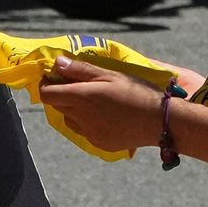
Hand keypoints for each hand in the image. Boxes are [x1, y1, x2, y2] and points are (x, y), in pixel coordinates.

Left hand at [39, 58, 170, 155]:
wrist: (160, 121)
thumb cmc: (137, 91)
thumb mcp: (110, 74)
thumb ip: (80, 70)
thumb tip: (57, 63)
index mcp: (81, 97)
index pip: (47, 94)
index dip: (47, 84)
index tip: (55, 76)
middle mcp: (81, 118)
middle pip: (57, 105)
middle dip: (62, 94)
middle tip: (79, 85)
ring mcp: (89, 133)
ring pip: (70, 119)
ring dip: (74, 109)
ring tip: (95, 102)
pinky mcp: (99, 143)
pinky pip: (85, 131)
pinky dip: (88, 122)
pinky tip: (106, 116)